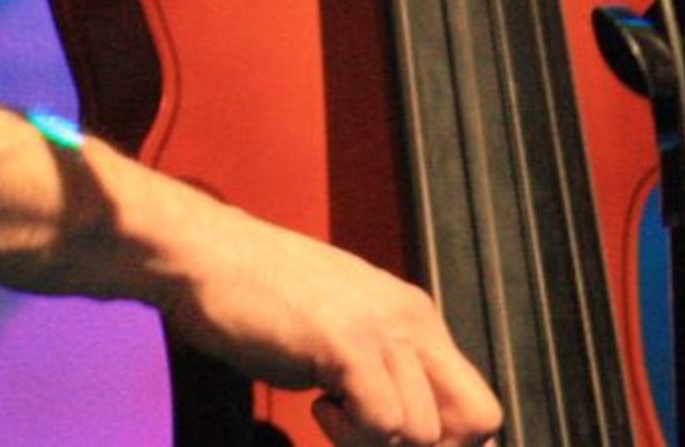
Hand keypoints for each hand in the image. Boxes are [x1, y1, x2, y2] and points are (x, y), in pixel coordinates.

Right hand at [125, 156, 503, 446]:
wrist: (204, 255)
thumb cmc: (260, 299)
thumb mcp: (342, 329)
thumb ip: (385, 369)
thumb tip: (417, 436)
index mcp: (415, 315)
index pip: (479, 406)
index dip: (450, 444)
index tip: (391, 441)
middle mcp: (410, 318)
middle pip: (478, 422)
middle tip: (368, 434)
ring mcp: (381, 328)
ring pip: (424, 434)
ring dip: (373, 442)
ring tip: (331, 408)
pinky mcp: (347, 343)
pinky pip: (384, 424)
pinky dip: (348, 433)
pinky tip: (317, 401)